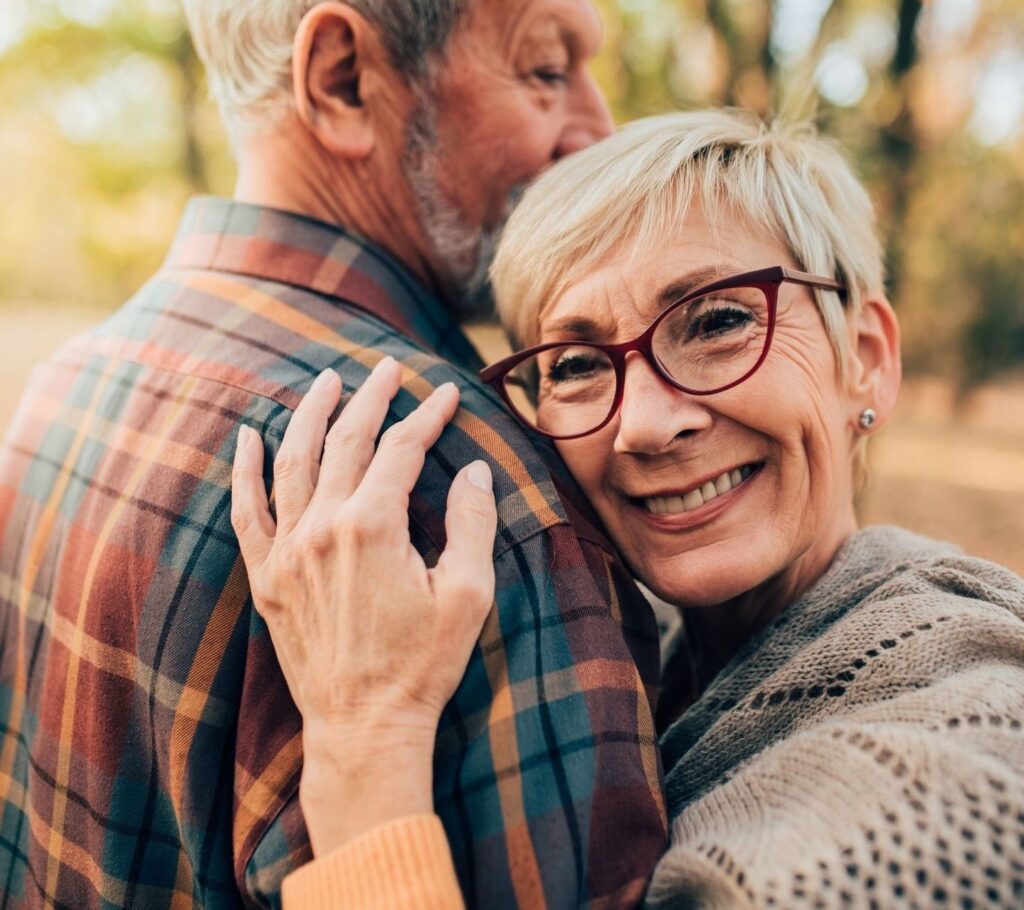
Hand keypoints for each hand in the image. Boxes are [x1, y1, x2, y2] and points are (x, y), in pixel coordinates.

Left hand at [230, 357, 497, 853]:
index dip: (427, 416)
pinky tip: (249, 436)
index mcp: (374, 525)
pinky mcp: (268, 577)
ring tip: (325, 380)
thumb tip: (474, 473)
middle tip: (387, 369)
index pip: (401, 448)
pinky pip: (248, 510)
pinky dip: (246, 470)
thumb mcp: (467, 594)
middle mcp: (323, 526)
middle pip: (346, 441)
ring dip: (310, 414)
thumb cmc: (423, 664)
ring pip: (294, 462)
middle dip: (370, 398)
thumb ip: (472, 524)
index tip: (446, 394)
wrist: (365, 725)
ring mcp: (288, 551)